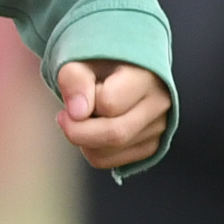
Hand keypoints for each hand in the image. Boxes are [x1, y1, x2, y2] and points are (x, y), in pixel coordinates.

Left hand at [56, 60, 170, 169]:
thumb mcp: (80, 61)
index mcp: (145, 75)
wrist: (118, 68)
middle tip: (64, 117)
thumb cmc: (98, 63)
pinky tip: (93, 130)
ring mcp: (159, 127)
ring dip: (84, 141)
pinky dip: (94, 151)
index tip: (74, 95)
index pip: (109, 103)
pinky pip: (114, 162)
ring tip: (82, 120)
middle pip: (115, 134)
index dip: (82, 103)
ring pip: (111, 152)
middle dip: (78, 131)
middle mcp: (159, 103)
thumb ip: (75, 79)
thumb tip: (77, 113)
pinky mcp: (152, 145)